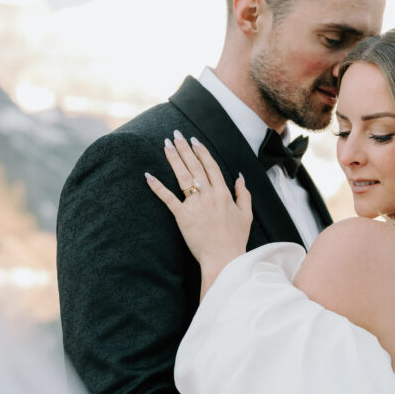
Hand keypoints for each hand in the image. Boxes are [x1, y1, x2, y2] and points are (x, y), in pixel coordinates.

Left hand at [146, 131, 252, 292]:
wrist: (224, 259)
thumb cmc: (235, 240)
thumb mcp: (246, 215)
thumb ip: (244, 194)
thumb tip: (240, 177)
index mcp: (224, 193)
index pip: (211, 166)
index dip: (202, 152)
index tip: (194, 140)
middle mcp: (209, 195)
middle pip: (195, 166)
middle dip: (185, 148)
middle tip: (176, 134)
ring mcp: (195, 205)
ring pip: (182, 176)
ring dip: (173, 159)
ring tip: (166, 144)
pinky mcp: (183, 216)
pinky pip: (168, 198)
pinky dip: (158, 186)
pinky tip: (148, 175)